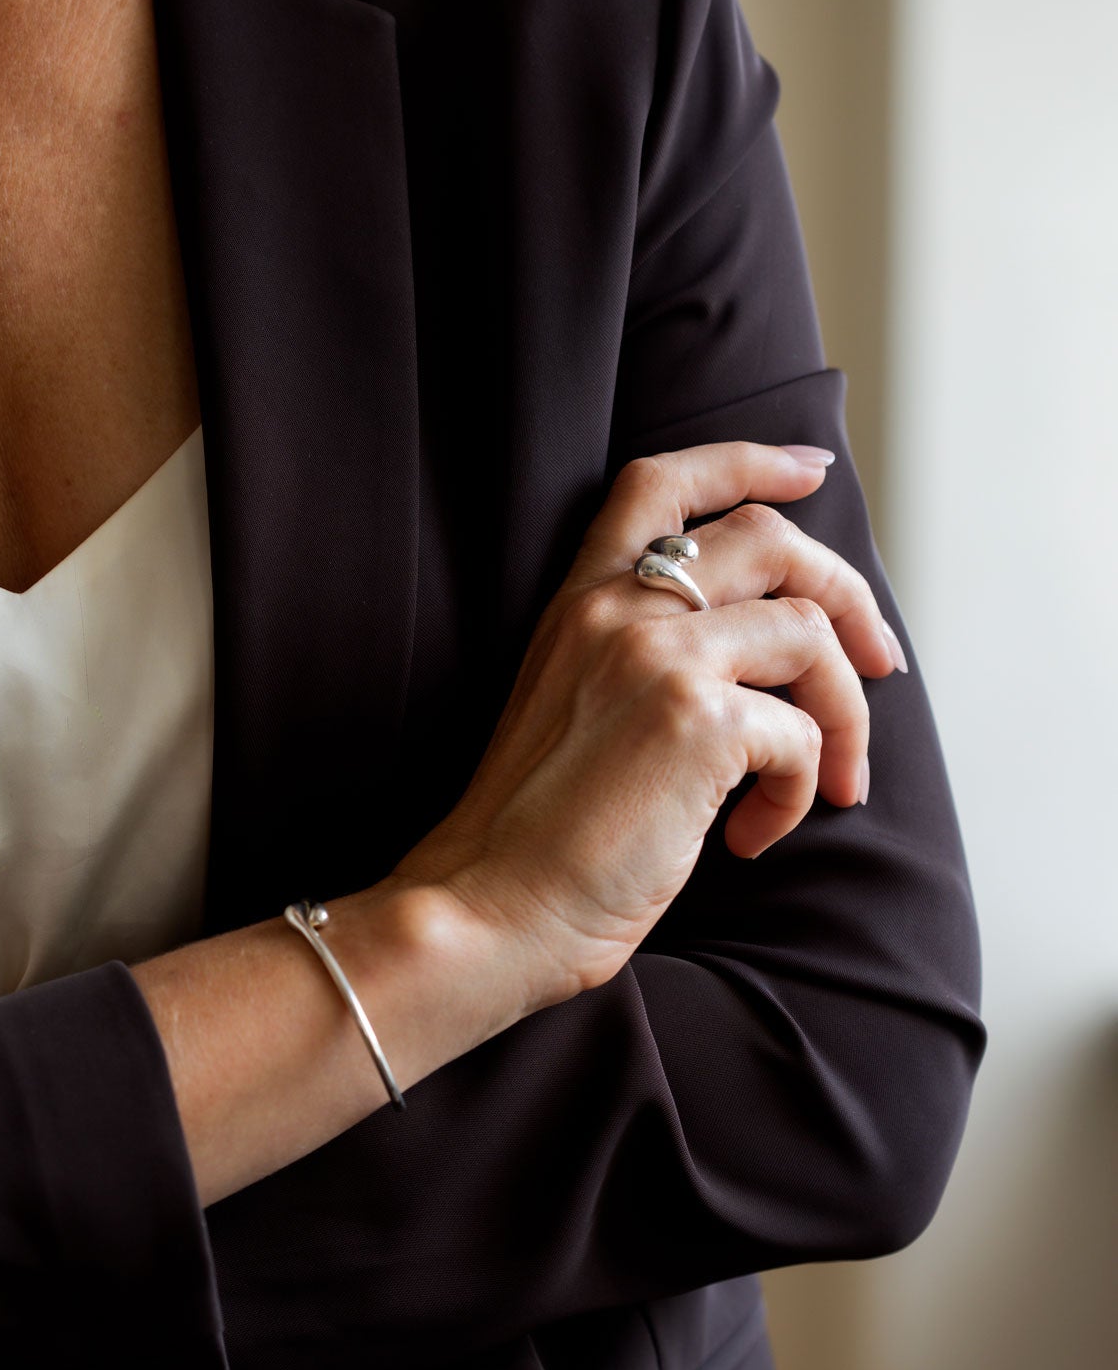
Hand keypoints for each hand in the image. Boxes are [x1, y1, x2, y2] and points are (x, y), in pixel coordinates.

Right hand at [392, 441, 905, 1003]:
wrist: (490, 908)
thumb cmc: (535, 836)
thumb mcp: (574, 709)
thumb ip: (643, 658)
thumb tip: (767, 652)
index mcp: (578, 602)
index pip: (661, 481)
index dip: (746, 461)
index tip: (807, 471)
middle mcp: (617, 610)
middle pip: (771, 540)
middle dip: (849, 594)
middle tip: (878, 665)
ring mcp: (658, 656)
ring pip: (810, 633)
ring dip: (846, 715)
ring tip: (830, 784)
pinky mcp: (698, 721)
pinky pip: (803, 734)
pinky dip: (803, 791)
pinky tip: (751, 838)